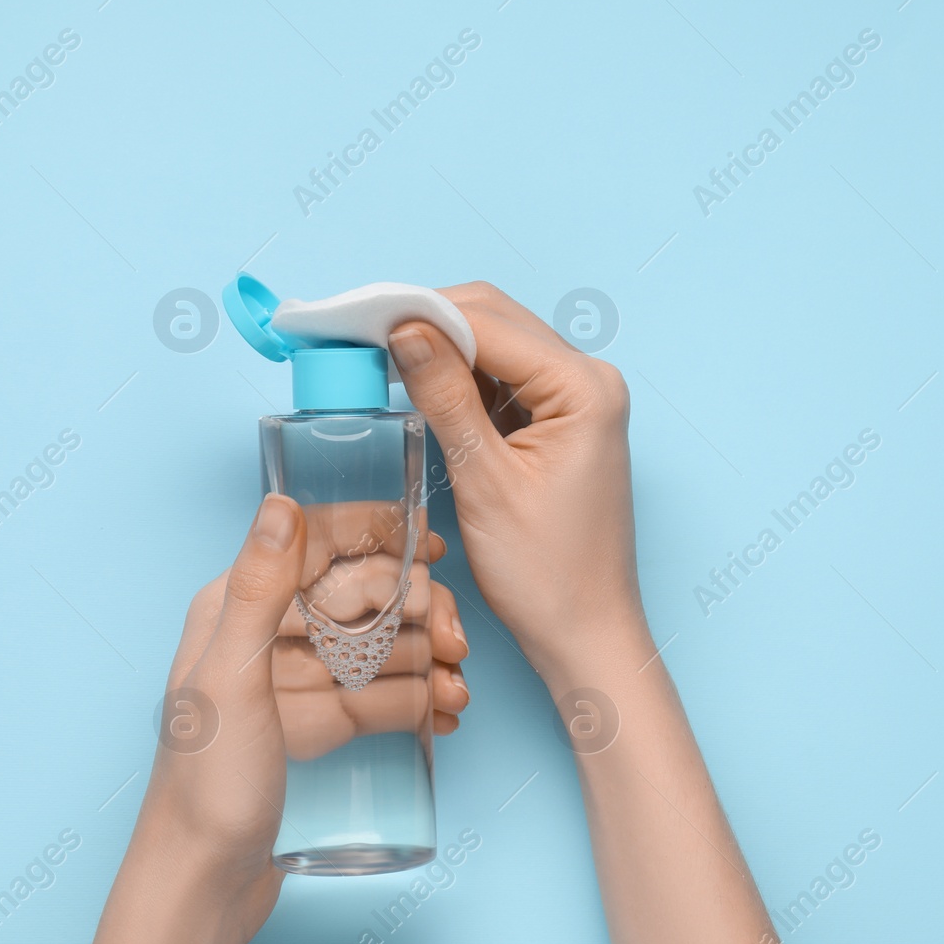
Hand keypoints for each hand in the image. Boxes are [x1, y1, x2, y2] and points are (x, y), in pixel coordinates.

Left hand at [142, 494, 468, 934]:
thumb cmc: (205, 785)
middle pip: (360, 595)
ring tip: (458, 690)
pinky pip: (383, 694)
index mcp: (235, 610)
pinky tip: (448, 713)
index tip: (432, 544)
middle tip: (454, 645)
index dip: (376, 535)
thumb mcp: (231, 681)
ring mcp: (297, 682)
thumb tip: (282, 504)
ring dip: (429, 657)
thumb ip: (257, 591)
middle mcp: (266, 637)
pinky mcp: (321, 723)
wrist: (205, 884)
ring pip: (381, 644)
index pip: (314, 546)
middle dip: (417, 612)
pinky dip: (420, 698)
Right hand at [387, 282, 649, 688]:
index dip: (417, 311)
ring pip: (495, 347)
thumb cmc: (547, 574)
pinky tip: (414, 385)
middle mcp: (591, 381)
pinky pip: (503, 381)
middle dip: (423, 321)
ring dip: (437, 348)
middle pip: (495, 322)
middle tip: (353, 330)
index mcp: (585, 388)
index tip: (353, 314)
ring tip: (372, 354)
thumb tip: (405, 328)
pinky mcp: (561, 423)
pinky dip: (458, 379)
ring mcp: (578, 401)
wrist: (585, 632)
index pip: (490, 322)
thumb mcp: (485, 481)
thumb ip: (446, 397)